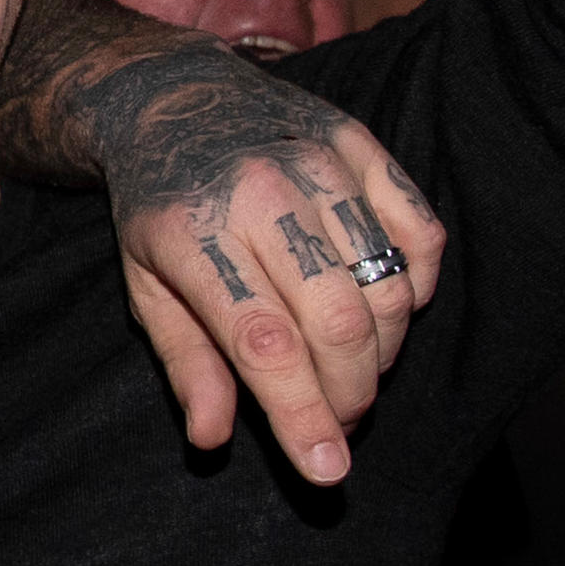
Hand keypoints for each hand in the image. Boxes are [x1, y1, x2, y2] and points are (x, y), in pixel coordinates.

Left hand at [69, 46, 444, 483]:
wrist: (172, 96)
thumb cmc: (157, 206)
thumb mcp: (144, 284)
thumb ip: (184, 362)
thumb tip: (213, 439)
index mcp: (194, 234)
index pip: (263, 342)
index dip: (301, 413)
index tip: (327, 470)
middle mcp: (261, 194)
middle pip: (336, 320)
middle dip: (348, 393)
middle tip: (338, 421)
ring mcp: (318, 163)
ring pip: (385, 284)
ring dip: (383, 351)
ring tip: (354, 371)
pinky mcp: (361, 145)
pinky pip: (419, 234)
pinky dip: (416, 286)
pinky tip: (386, 309)